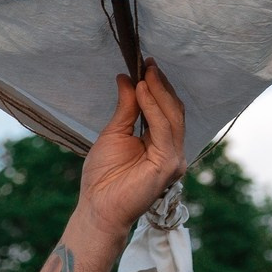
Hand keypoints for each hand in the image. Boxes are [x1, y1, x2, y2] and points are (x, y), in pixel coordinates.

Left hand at [77, 61, 186, 235]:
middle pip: (173, 111)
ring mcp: (174, 158)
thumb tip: (127, 79)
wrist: (97, 207)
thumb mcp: (114, 133)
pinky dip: (153, 108)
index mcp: (161, 144)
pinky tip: (142, 92)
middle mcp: (173, 151)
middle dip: (160, 86)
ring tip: (144, 74)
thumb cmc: (103, 177)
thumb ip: (126, 108)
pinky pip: (163, 129)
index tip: (145, 65)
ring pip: (171, 117)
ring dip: (157, 93)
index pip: (166, 110)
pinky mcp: (169, 164)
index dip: (158, 87)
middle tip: (148, 64)